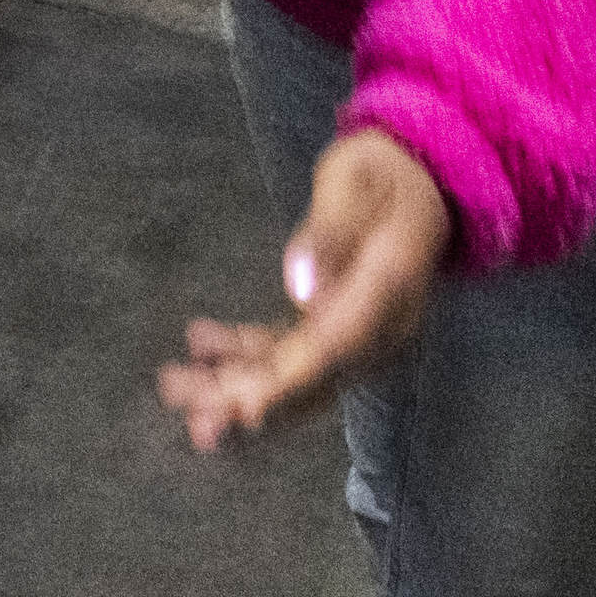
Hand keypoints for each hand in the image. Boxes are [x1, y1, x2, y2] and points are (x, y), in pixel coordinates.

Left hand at [157, 126, 451, 449]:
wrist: (418, 180)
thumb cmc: (383, 172)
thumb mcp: (355, 182)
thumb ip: (330, 233)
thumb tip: (301, 289)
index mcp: (390, 289)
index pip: (335, 349)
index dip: (289, 383)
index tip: (244, 410)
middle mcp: (381, 328)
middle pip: (314, 380)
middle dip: (252, 404)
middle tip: (197, 424)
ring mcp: (360, 334)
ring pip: (296, 375)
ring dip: (236, 386)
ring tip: (177, 387)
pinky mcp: (338, 326)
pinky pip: (290, 352)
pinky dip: (244, 353)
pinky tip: (200, 343)